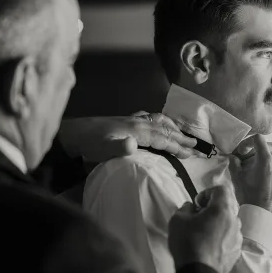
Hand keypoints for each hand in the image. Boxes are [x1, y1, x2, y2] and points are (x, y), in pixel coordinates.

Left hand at [59, 113, 196, 162]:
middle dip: (181, 137)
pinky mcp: (126, 120)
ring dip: (173, 128)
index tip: (192, 154)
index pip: (163, 138)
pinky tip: (159, 123)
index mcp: (137, 130)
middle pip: (164, 128)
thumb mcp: (103, 149)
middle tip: (197, 146)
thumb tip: (133, 145)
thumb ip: (119, 148)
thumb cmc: (90, 144)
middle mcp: (138, 122)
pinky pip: (150, 118)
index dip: (178, 146)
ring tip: (184, 133)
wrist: (74, 133)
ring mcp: (132, 120)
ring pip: (159, 121)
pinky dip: (161, 121)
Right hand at [168, 185, 241, 272]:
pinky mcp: (237, 252)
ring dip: (218, 224)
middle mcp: (234, 221)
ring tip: (203, 234)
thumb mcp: (178, 219)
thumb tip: (192, 208)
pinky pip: (230, 238)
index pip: (222, 190)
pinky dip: (221, 238)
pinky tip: (209, 247)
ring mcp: (238, 237)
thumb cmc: (187, 242)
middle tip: (199, 218)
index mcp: (222, 209)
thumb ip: (186, 208)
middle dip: (213, 209)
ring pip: (229, 223)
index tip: (198, 204)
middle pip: (227, 207)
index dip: (208, 193)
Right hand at [231, 135, 271, 219]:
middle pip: (266, 150)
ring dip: (263, 164)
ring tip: (254, 175)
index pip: (258, 139)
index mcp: (266, 160)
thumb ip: (234, 164)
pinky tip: (263, 183)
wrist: (264, 217)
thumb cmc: (250, 199)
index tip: (242, 152)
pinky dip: (271, 172)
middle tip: (245, 163)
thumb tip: (232, 157)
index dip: (247, 142)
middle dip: (254, 154)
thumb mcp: (237, 180)